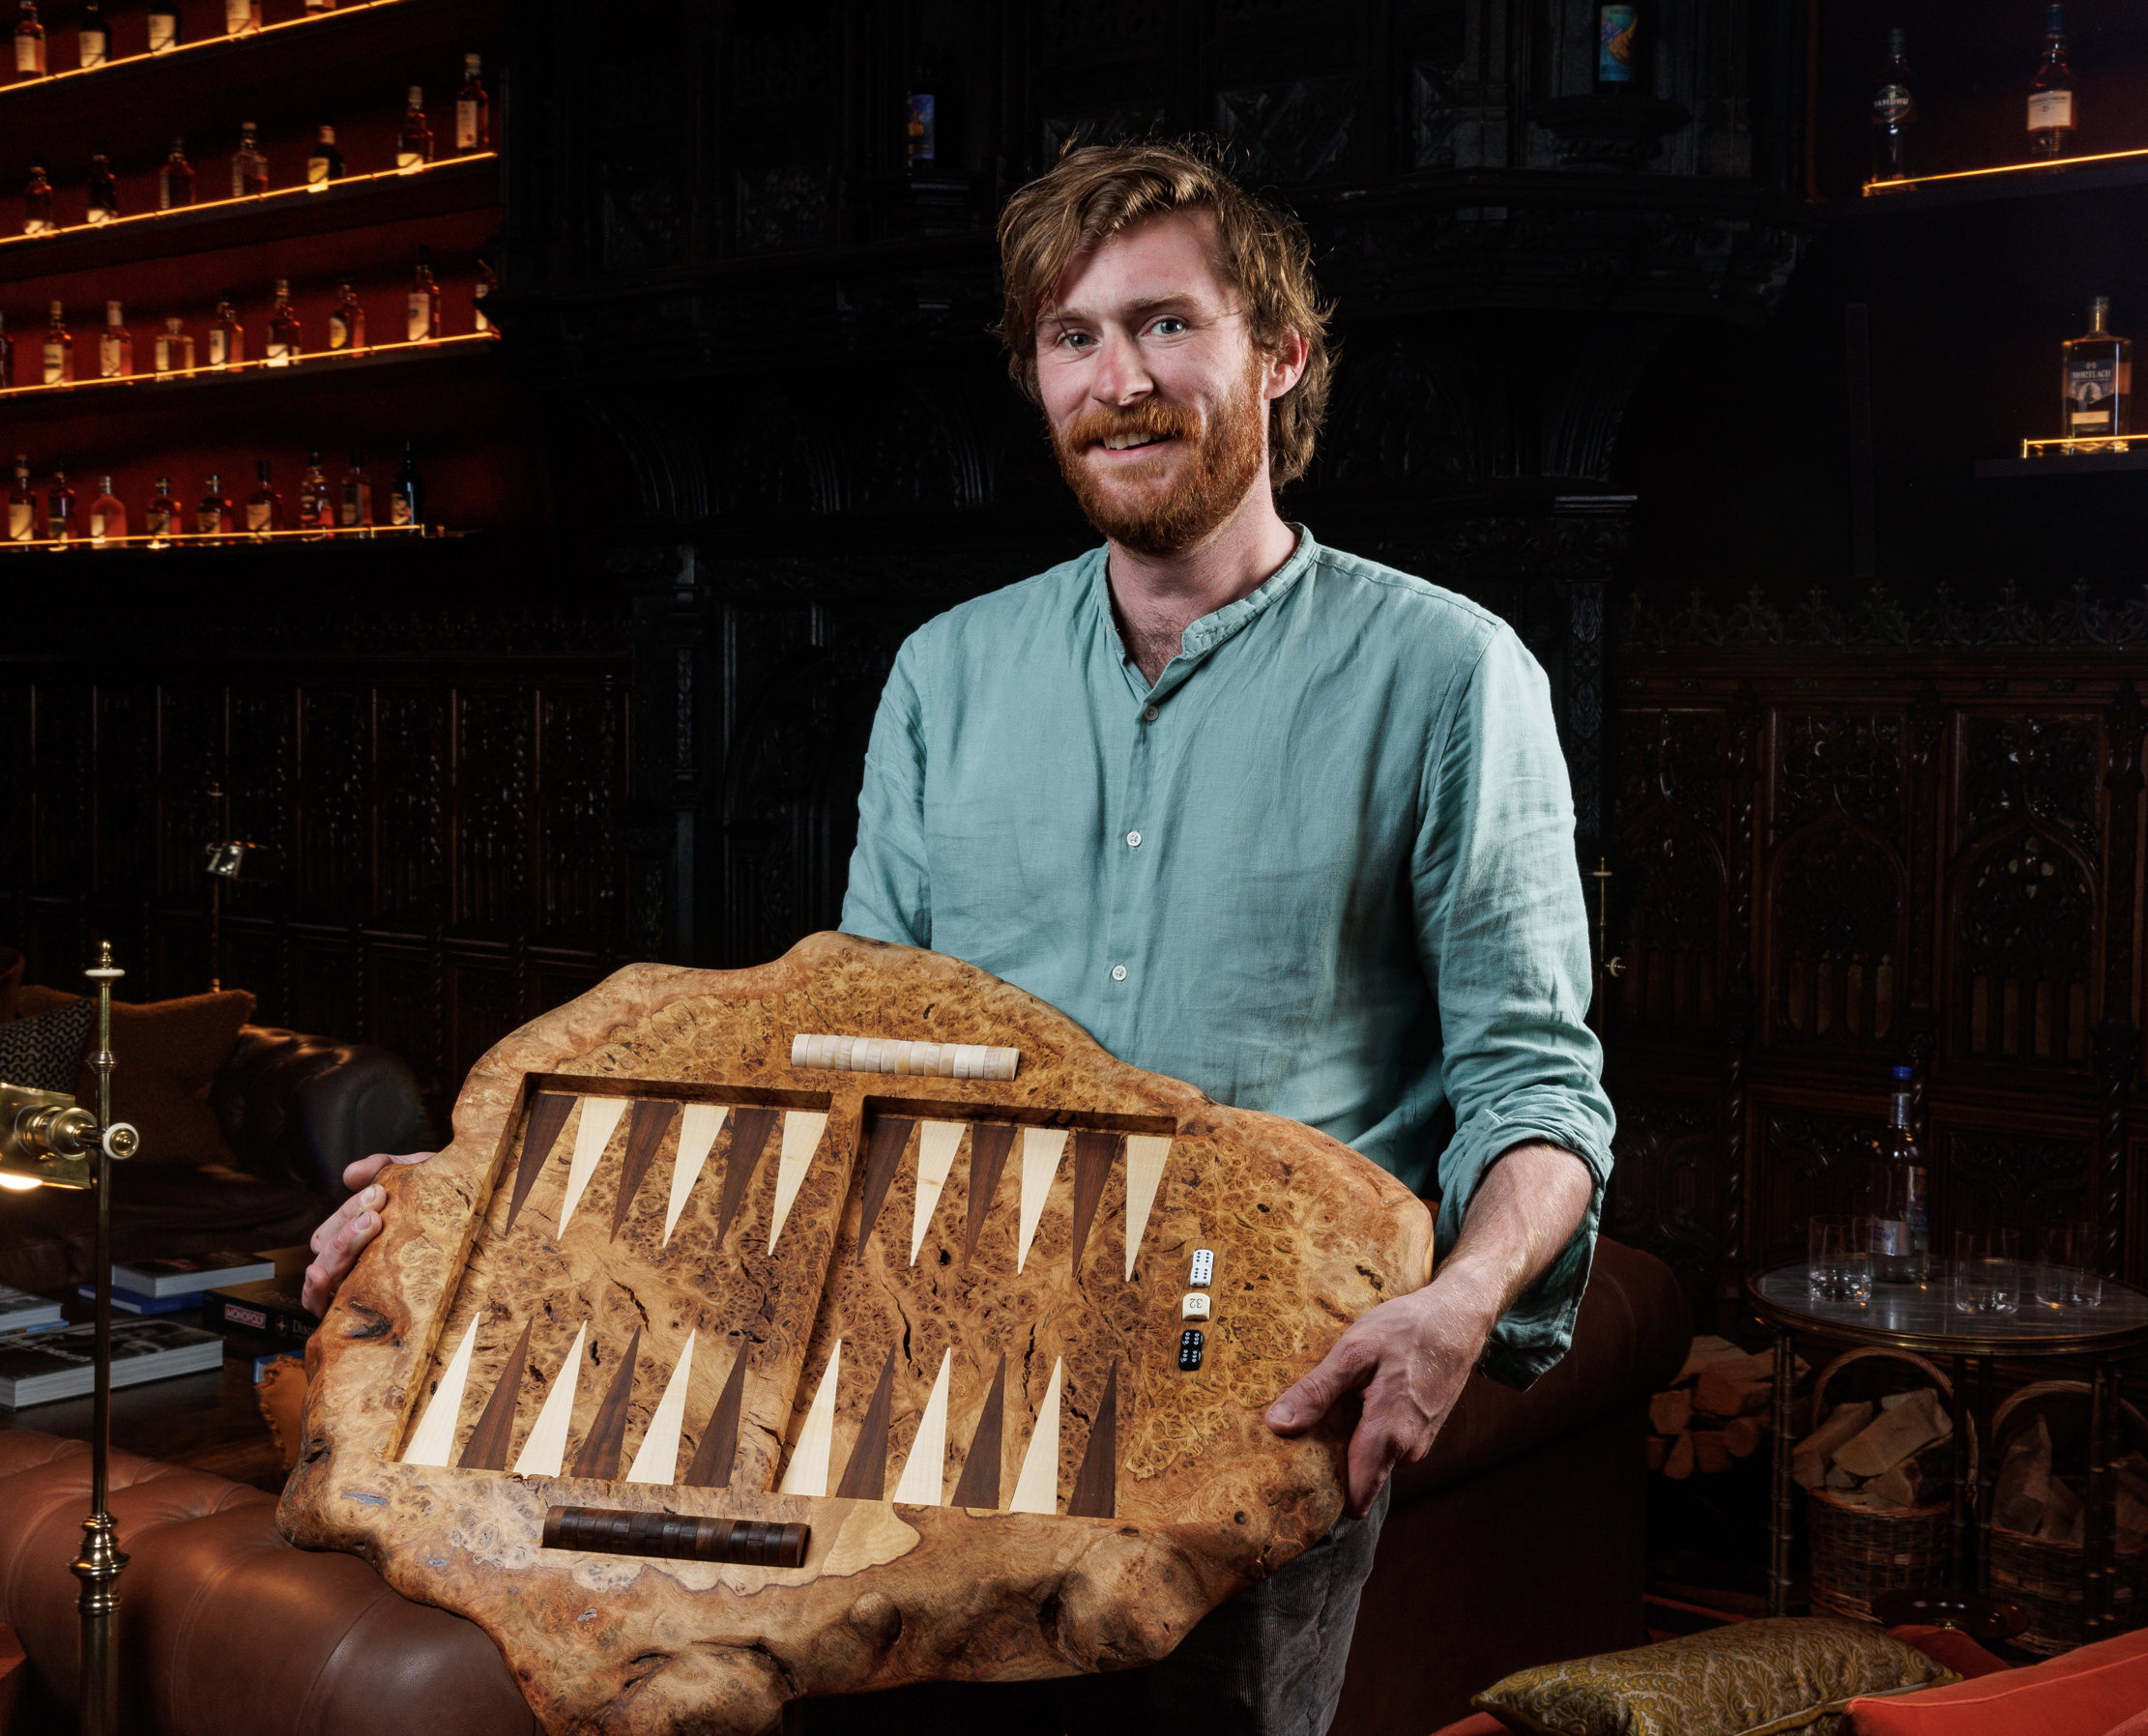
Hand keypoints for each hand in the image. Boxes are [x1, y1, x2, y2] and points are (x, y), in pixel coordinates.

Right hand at [301, 1151, 434, 1314]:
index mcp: (358, 1234)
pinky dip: (312, 1292)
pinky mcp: (360, 1309)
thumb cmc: (442, 1209)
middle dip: (348, 1226)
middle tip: (377, 1211)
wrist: (479, 1221)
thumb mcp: (415, 1179)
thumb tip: (351, 1174)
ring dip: (341, 1247)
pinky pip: (322, 1307)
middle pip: (327, 1247)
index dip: (351, 1208)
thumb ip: (383, 1168)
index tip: (378, 1191)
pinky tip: (317, 1275)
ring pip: (325, 1270)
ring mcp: (353, 1286)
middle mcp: (351, 1261)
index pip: (336, 1225)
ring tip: (369, 1226)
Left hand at [1263, 1281, 1491, 1517]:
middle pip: (1358, 1479)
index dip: (1325, 1498)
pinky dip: (1366, 1426)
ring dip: (1348, 1440)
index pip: (1355, 1500)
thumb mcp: (1353, 1351)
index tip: (1294, 1481)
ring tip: (1328, 1406)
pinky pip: (1385, 1442)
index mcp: (1388, 1438)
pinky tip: (1356, 1397)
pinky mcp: (1421, 1429)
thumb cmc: (1407, 1329)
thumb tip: (1277, 1425)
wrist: (1459, 1316)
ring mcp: (1418, 1442)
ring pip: (1371, 1459)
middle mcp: (1407, 1451)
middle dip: (1329, 1463)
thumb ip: (1317, 1392)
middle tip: (1300, 1433)